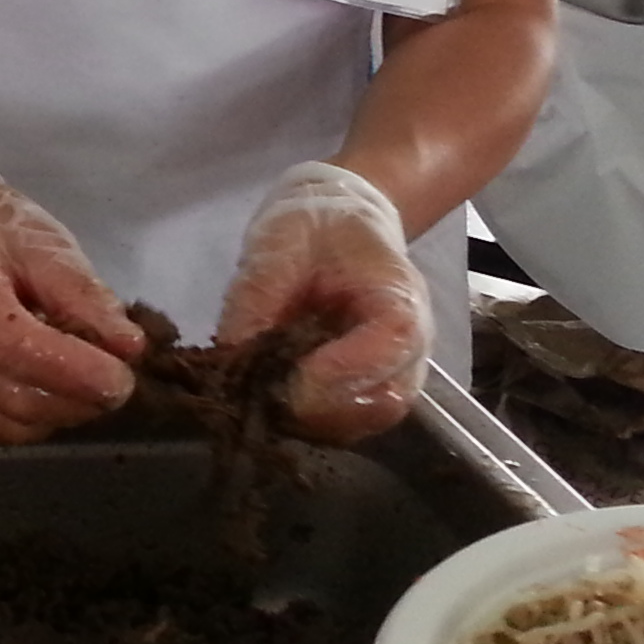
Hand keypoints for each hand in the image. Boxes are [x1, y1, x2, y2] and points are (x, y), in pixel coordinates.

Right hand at [0, 136, 142, 442]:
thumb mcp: (45, 244)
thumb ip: (85, 295)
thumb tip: (128, 348)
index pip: (14, 349)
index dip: (74, 372)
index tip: (122, 377)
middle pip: (13, 398)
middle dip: (77, 399)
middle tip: (118, 381)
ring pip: (8, 425)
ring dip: (60, 413)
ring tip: (83, 379)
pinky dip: (33, 420)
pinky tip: (49, 388)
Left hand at [215, 160, 429, 442]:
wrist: (341, 221)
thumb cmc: (317, 225)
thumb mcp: (280, 241)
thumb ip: (258, 293)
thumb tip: (231, 352)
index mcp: (399, 296)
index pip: (390, 345)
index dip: (341, 372)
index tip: (287, 382)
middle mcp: (412, 345)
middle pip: (385, 401)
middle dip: (322, 410)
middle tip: (264, 398)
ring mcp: (398, 373)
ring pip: (368, 421)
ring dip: (316, 422)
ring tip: (265, 400)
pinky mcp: (374, 389)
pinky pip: (352, 422)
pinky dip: (315, 421)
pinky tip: (276, 400)